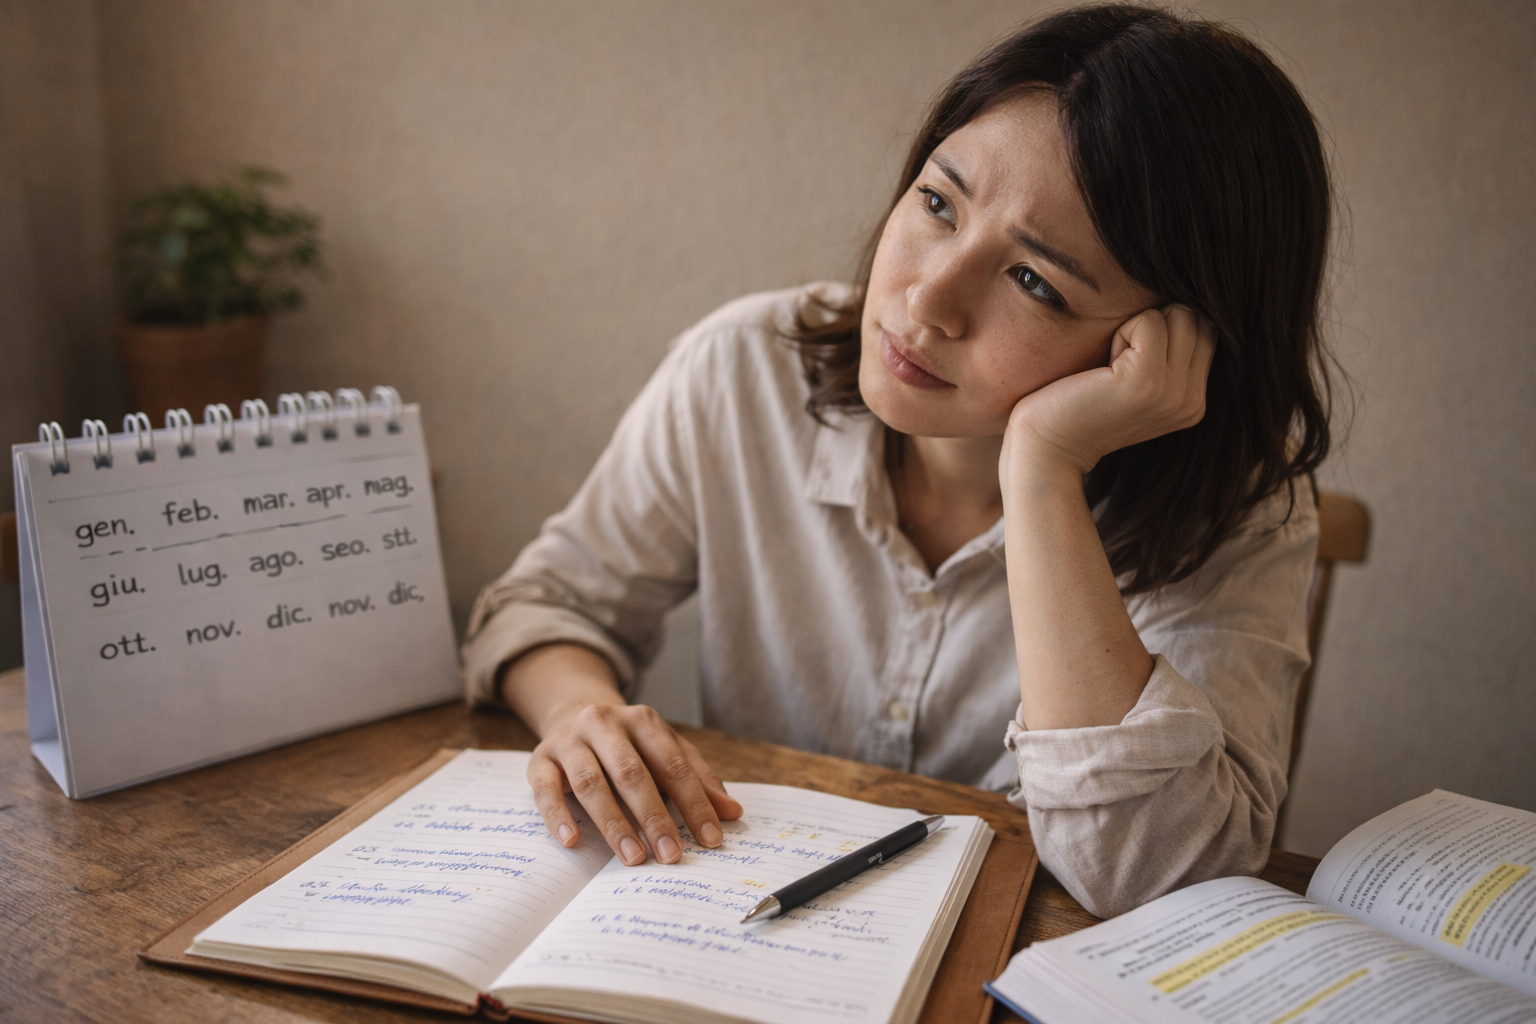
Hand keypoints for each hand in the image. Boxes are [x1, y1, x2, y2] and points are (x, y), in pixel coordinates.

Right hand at [527, 700, 743, 865]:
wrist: (572, 711)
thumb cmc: (628, 744)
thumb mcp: (665, 750)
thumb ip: (698, 779)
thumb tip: (733, 814)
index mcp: (642, 720)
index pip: (673, 764)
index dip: (694, 803)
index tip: (711, 839)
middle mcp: (603, 723)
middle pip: (631, 773)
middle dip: (654, 817)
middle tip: (671, 856)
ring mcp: (568, 741)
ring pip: (591, 783)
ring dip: (614, 823)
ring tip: (633, 857)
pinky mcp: (539, 759)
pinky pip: (545, 789)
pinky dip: (558, 816)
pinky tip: (572, 841)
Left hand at [1001, 305, 1215, 479]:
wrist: (1045, 448)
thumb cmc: (1076, 406)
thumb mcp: (1134, 384)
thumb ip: (1166, 355)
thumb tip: (1178, 303)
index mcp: (1192, 402)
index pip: (1203, 330)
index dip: (1162, 331)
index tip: (1124, 364)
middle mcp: (1191, 401)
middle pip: (1195, 318)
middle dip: (1152, 325)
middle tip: (1115, 364)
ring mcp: (1173, 393)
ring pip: (1177, 315)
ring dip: (1136, 327)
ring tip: (1109, 367)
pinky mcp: (1147, 380)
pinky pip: (1149, 321)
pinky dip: (1120, 332)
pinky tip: (1102, 368)